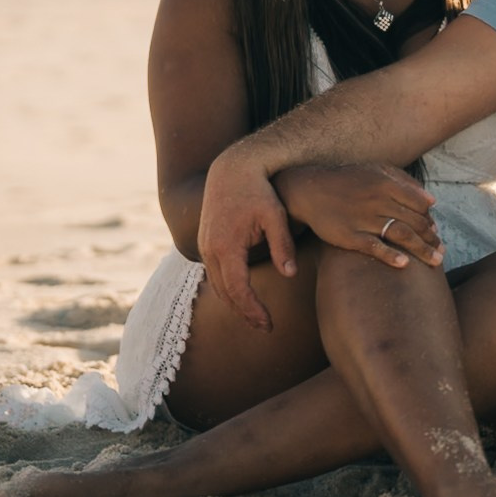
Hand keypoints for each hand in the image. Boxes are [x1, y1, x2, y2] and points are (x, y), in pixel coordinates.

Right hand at [199, 150, 294, 331]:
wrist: (231, 169)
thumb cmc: (258, 190)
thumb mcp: (275, 215)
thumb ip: (282, 245)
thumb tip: (291, 275)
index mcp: (226, 246)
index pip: (238, 289)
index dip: (253, 310)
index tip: (269, 324)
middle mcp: (209, 250)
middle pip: (225, 293)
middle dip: (244, 313)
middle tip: (265, 327)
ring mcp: (204, 247)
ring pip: (216, 286)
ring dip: (235, 303)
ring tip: (256, 316)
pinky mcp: (205, 243)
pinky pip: (213, 274)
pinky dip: (227, 288)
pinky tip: (243, 295)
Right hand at [278, 163, 440, 268]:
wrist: (311, 190)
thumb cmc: (348, 181)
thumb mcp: (376, 171)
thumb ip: (404, 182)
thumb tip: (430, 200)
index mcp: (387, 184)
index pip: (420, 205)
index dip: (431, 220)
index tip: (435, 232)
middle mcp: (378, 201)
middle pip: (415, 222)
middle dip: (432, 239)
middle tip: (442, 252)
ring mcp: (363, 219)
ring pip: (401, 235)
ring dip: (422, 249)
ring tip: (436, 261)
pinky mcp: (349, 236)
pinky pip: (374, 247)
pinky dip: (390, 255)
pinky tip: (404, 264)